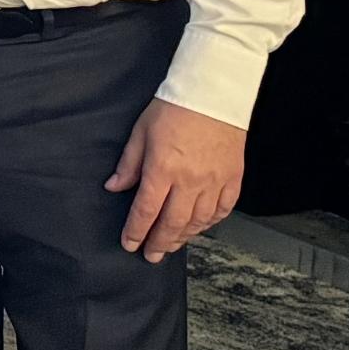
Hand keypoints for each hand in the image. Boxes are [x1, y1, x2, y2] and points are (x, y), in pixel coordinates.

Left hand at [108, 96, 247, 261]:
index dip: (136, 231)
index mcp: (163, 170)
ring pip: (199, 221)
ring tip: (172, 244)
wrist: (213, 94)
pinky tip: (201, 227)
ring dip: (184, 236)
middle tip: (151, 255)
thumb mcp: (141, 133)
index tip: (130, 244)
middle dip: (159, 243)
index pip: (146, 211)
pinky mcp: (233, 178)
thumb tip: (114, 187)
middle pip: (173, 223)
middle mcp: (190, 181)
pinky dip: (211, 222)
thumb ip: (129, 164)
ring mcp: (214, 181)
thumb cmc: (174, 108)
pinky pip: (223, 209)